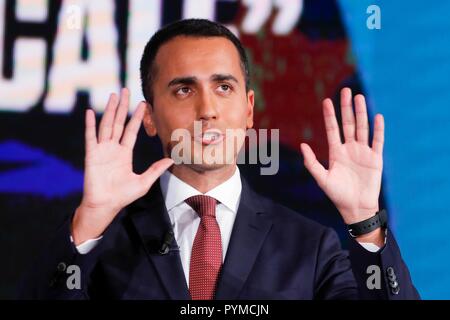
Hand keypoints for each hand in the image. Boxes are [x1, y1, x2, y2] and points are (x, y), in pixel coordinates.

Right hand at [72, 88, 172, 244]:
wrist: (105, 206)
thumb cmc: (123, 196)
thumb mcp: (144, 182)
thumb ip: (156, 169)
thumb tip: (172, 160)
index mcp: (124, 154)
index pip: (131, 131)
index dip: (136, 117)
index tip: (142, 104)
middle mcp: (113, 149)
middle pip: (118, 123)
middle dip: (122, 107)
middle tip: (125, 90)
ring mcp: (102, 150)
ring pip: (106, 125)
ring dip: (109, 110)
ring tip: (113, 95)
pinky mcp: (92, 155)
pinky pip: (91, 137)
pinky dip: (90, 124)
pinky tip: (91, 112)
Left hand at [300, 88, 383, 224]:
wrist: (355, 208)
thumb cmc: (337, 195)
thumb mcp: (321, 179)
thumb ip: (311, 163)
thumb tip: (302, 145)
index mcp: (336, 152)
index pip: (332, 129)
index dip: (330, 115)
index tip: (327, 101)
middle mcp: (349, 149)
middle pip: (348, 124)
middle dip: (346, 108)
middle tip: (346, 91)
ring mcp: (363, 152)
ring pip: (362, 128)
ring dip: (361, 113)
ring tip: (359, 98)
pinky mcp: (375, 158)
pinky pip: (377, 141)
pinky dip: (378, 129)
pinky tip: (377, 116)